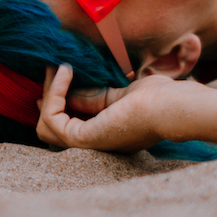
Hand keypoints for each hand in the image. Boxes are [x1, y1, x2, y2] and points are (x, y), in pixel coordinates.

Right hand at [36, 64, 181, 151]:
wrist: (172, 107)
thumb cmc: (159, 99)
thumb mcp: (121, 95)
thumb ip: (97, 97)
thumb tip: (72, 91)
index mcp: (105, 138)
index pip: (66, 126)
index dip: (56, 101)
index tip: (58, 72)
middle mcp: (94, 146)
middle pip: (49, 132)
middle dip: (47, 99)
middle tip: (52, 71)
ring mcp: (88, 146)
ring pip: (45, 128)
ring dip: (48, 95)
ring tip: (57, 70)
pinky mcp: (84, 138)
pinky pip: (52, 119)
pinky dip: (54, 94)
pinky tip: (65, 73)